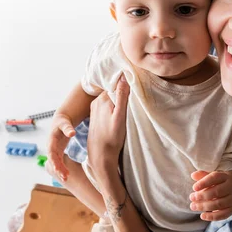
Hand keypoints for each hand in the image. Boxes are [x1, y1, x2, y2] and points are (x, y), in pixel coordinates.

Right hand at [47, 112, 75, 180]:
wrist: (60, 120)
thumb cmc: (63, 121)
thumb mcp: (65, 123)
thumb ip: (68, 128)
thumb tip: (72, 133)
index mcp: (51, 140)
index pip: (51, 152)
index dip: (54, 160)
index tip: (58, 169)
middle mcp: (51, 146)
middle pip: (53, 159)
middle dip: (58, 168)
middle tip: (64, 177)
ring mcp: (54, 150)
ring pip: (55, 162)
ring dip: (60, 170)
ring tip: (66, 178)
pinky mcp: (58, 151)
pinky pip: (58, 161)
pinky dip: (62, 168)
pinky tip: (66, 175)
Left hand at [87, 75, 129, 190]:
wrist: (100, 155)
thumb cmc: (112, 138)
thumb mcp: (120, 117)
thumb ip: (121, 97)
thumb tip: (124, 77)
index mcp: (103, 99)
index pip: (117, 84)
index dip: (126, 84)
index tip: (136, 87)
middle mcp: (97, 101)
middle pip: (113, 90)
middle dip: (122, 92)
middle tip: (134, 97)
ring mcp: (95, 108)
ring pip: (110, 98)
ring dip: (118, 100)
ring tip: (127, 107)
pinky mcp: (96, 115)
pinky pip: (107, 105)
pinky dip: (113, 106)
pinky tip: (118, 114)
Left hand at [189, 168, 231, 221]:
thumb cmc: (222, 180)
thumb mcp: (214, 175)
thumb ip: (203, 175)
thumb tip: (193, 175)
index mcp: (225, 176)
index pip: (215, 178)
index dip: (204, 183)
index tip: (194, 188)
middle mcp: (230, 187)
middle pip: (217, 192)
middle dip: (203, 196)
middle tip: (191, 197)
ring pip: (219, 204)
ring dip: (205, 206)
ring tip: (193, 206)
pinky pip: (224, 214)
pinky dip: (213, 216)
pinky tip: (202, 215)